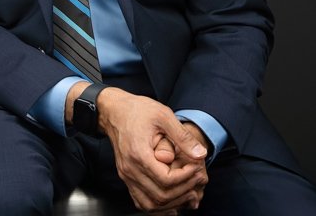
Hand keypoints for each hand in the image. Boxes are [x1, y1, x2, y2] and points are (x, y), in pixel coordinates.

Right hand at [96, 88, 208, 211]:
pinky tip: (172, 199)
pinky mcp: (126, 177)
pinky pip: (141, 201)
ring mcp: (126, 176)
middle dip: (183, 191)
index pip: (166, 180)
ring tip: (189, 192)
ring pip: (150, 205)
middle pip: (160, 196)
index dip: (186, 177)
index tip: (197, 168)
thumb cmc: (138, 110)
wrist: (114, 111)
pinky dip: (158, 205)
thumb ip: (182, 136)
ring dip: (172, 203)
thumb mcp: (164, 116)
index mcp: (139, 154)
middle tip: (197, 179)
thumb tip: (201, 154)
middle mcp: (130, 170)